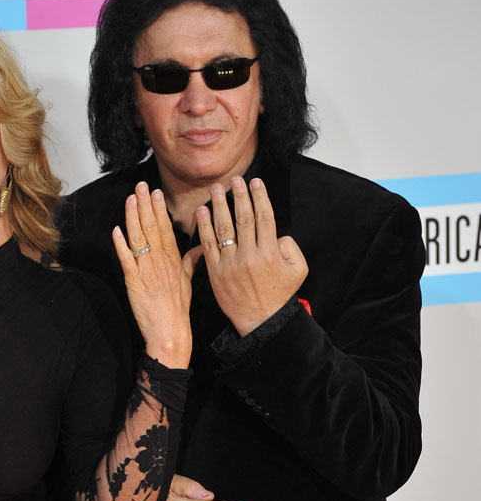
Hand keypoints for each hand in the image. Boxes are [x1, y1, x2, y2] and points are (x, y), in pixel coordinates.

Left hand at [112, 182, 197, 368]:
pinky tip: (117, 230)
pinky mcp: (134, 282)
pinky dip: (121, 245)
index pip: (165, 228)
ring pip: (139, 239)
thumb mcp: (189, 281)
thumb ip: (192, 261)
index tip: (155, 192)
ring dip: (133, 217)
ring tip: (130, 199)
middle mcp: (161, 261)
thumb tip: (200, 248)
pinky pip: (127, 260)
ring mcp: (147, 270)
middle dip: (145, 205)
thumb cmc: (179, 309)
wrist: (171, 332)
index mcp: (174, 259)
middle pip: (152, 228)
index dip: (158, 209)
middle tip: (140, 186)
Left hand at [192, 177, 307, 335]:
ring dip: (219, 206)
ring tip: (215, 189)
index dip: (260, 197)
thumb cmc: (279, 294)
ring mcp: (230, 264)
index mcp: (270, 253)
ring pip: (223, 229)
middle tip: (234, 179)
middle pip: (243, 218)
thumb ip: (290, 246)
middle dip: (238, 196)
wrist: (261, 321)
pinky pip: (208, 245)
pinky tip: (202, 212)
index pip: (264, 218)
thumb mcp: (298, 269)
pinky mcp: (215, 272)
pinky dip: (204, 227)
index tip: (256, 182)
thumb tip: (276, 232)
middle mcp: (249, 256)